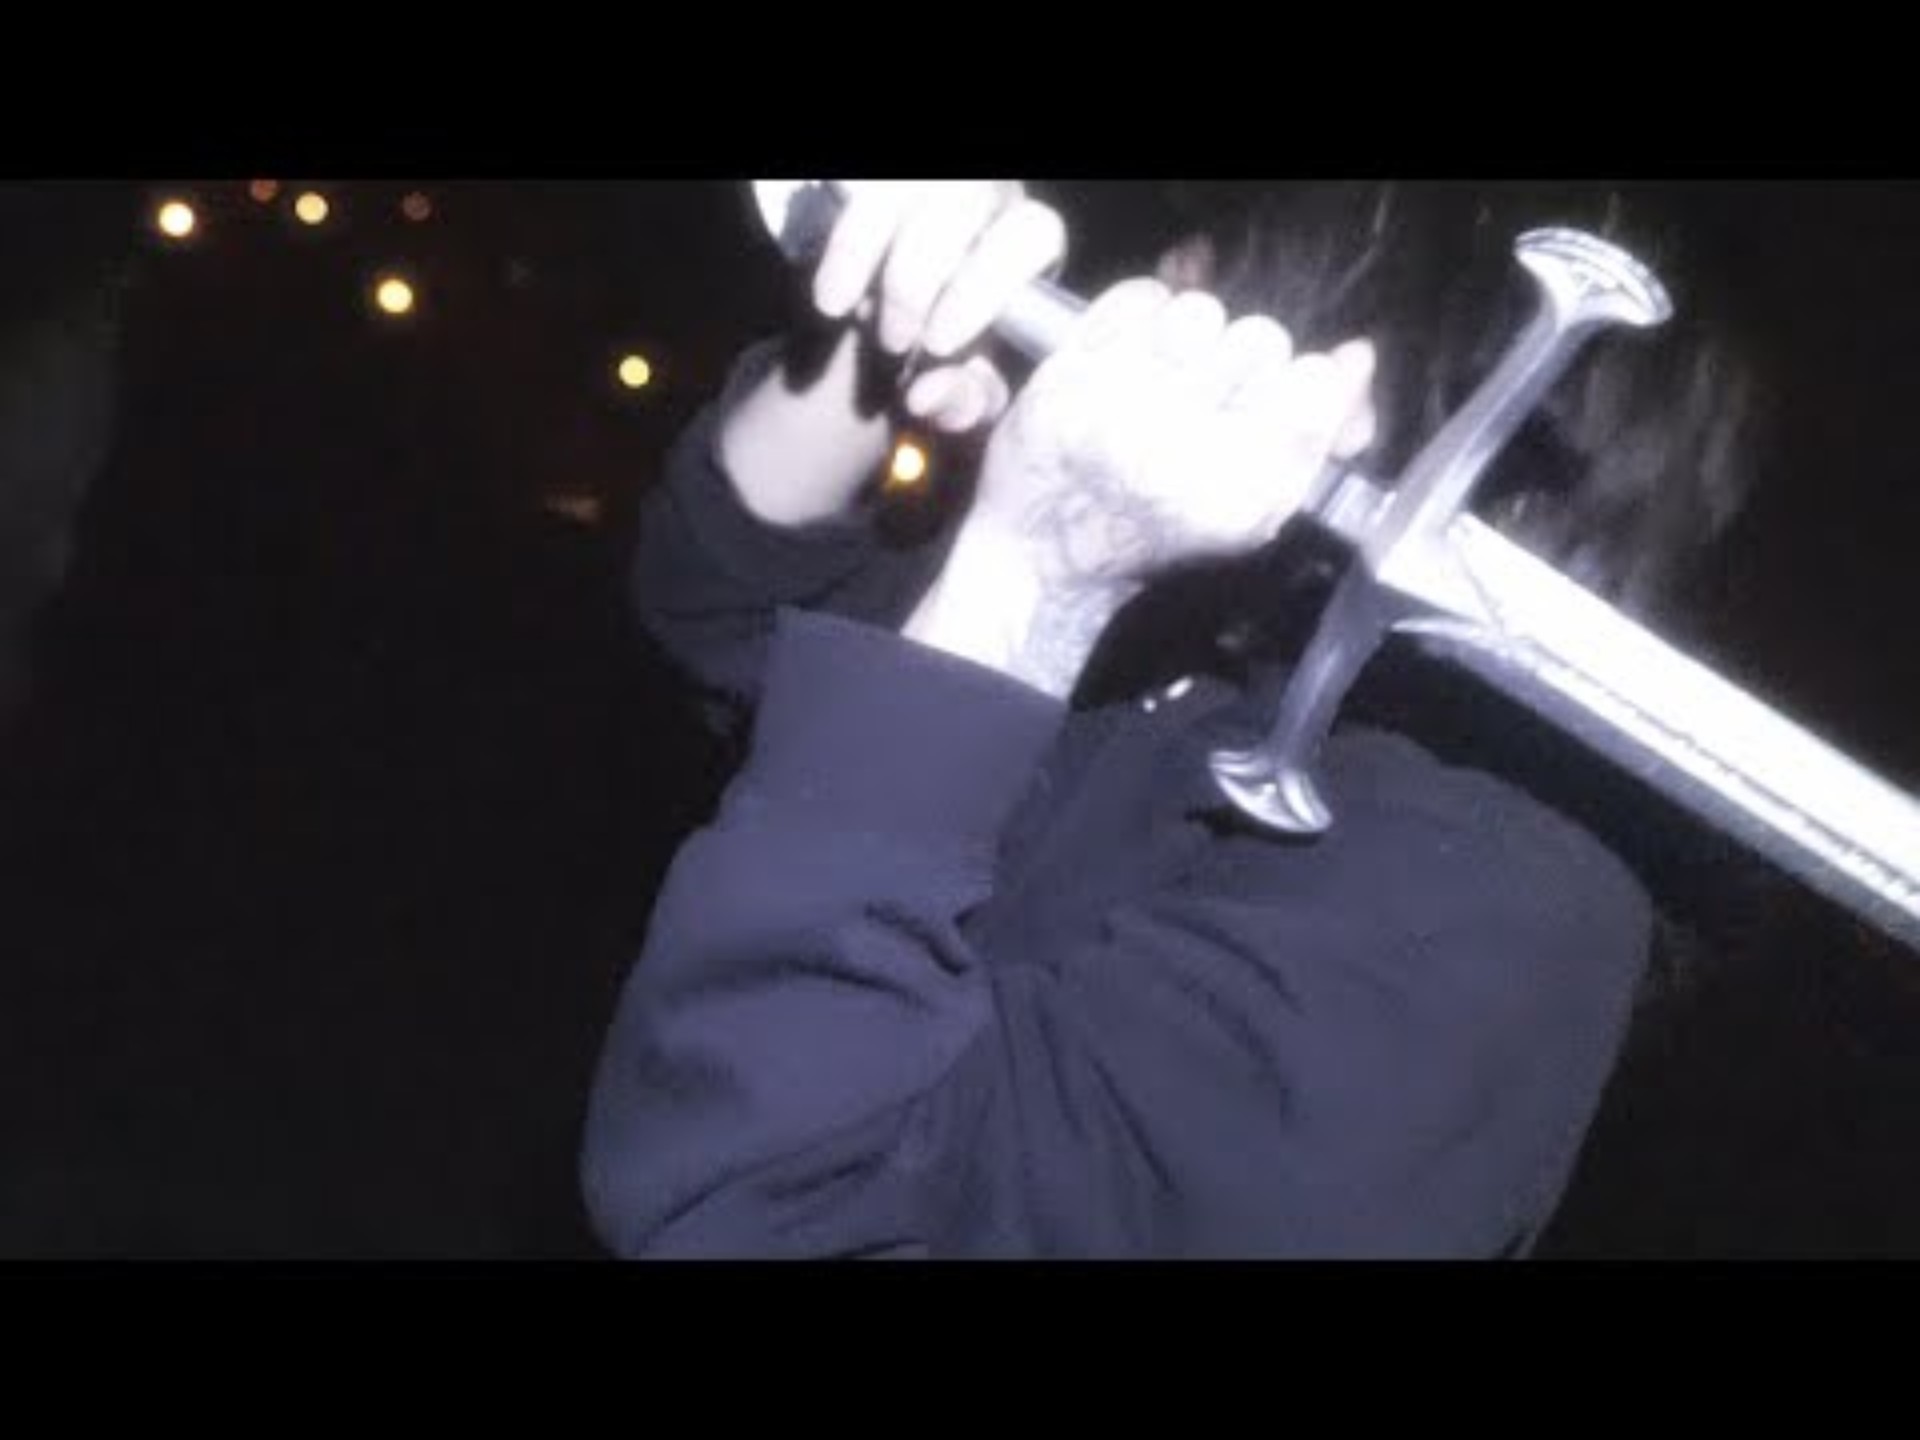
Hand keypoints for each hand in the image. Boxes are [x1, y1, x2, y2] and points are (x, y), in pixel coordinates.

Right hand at [811, 180, 1066, 435]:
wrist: (893, 347)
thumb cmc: (949, 366)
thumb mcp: (966, 398)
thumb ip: (963, 403)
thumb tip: (926, 395)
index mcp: (1027, 250)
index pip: (1031, 235)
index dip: (985, 284)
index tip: (938, 342)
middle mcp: (988, 201)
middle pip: (965, 198)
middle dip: (915, 277)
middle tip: (893, 342)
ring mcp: (931, 185)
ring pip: (902, 185)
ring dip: (861, 245)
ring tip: (839, 310)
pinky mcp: (880, 184)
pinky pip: (858, 186)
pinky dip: (838, 237)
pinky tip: (828, 289)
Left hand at [904, 278, 1375, 698]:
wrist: (1044, 550)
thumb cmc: (1155, 532)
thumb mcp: (1250, 515)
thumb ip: (1313, 443)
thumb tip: (1355, 360)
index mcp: (1233, 498)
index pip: (1313, 385)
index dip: (1306, 382)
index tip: (1281, 398)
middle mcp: (1176, 451)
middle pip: (1261, 339)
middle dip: (1247, 361)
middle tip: (1216, 395)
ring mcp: (1116, 406)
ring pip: (1201, 311)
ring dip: (1195, 336)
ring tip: (1175, 374)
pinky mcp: (1069, 373)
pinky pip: (1140, 297)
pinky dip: (1146, 313)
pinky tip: (1140, 353)